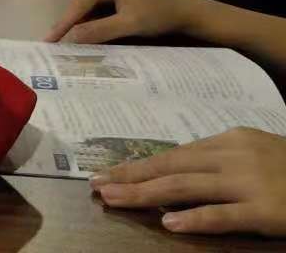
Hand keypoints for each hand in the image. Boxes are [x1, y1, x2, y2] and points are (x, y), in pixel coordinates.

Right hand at [45, 0, 195, 43]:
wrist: (183, 13)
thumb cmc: (158, 15)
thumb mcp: (129, 24)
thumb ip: (100, 30)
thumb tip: (71, 40)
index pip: (78, 5)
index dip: (62, 25)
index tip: (48, 41)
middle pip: (78, 7)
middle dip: (67, 27)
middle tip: (50, 46)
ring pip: (85, 12)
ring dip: (76, 28)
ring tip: (60, 46)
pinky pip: (94, 14)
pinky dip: (88, 27)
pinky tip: (80, 39)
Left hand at [90, 128, 285, 236]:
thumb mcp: (255, 154)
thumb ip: (219, 161)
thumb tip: (176, 171)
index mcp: (229, 140)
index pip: (174, 155)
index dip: (139, 165)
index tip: (109, 172)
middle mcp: (234, 156)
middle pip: (171, 168)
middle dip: (131, 177)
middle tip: (98, 187)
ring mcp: (250, 183)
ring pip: (186, 187)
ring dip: (146, 194)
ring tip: (116, 200)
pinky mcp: (266, 210)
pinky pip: (223, 215)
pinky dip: (195, 219)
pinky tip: (169, 224)